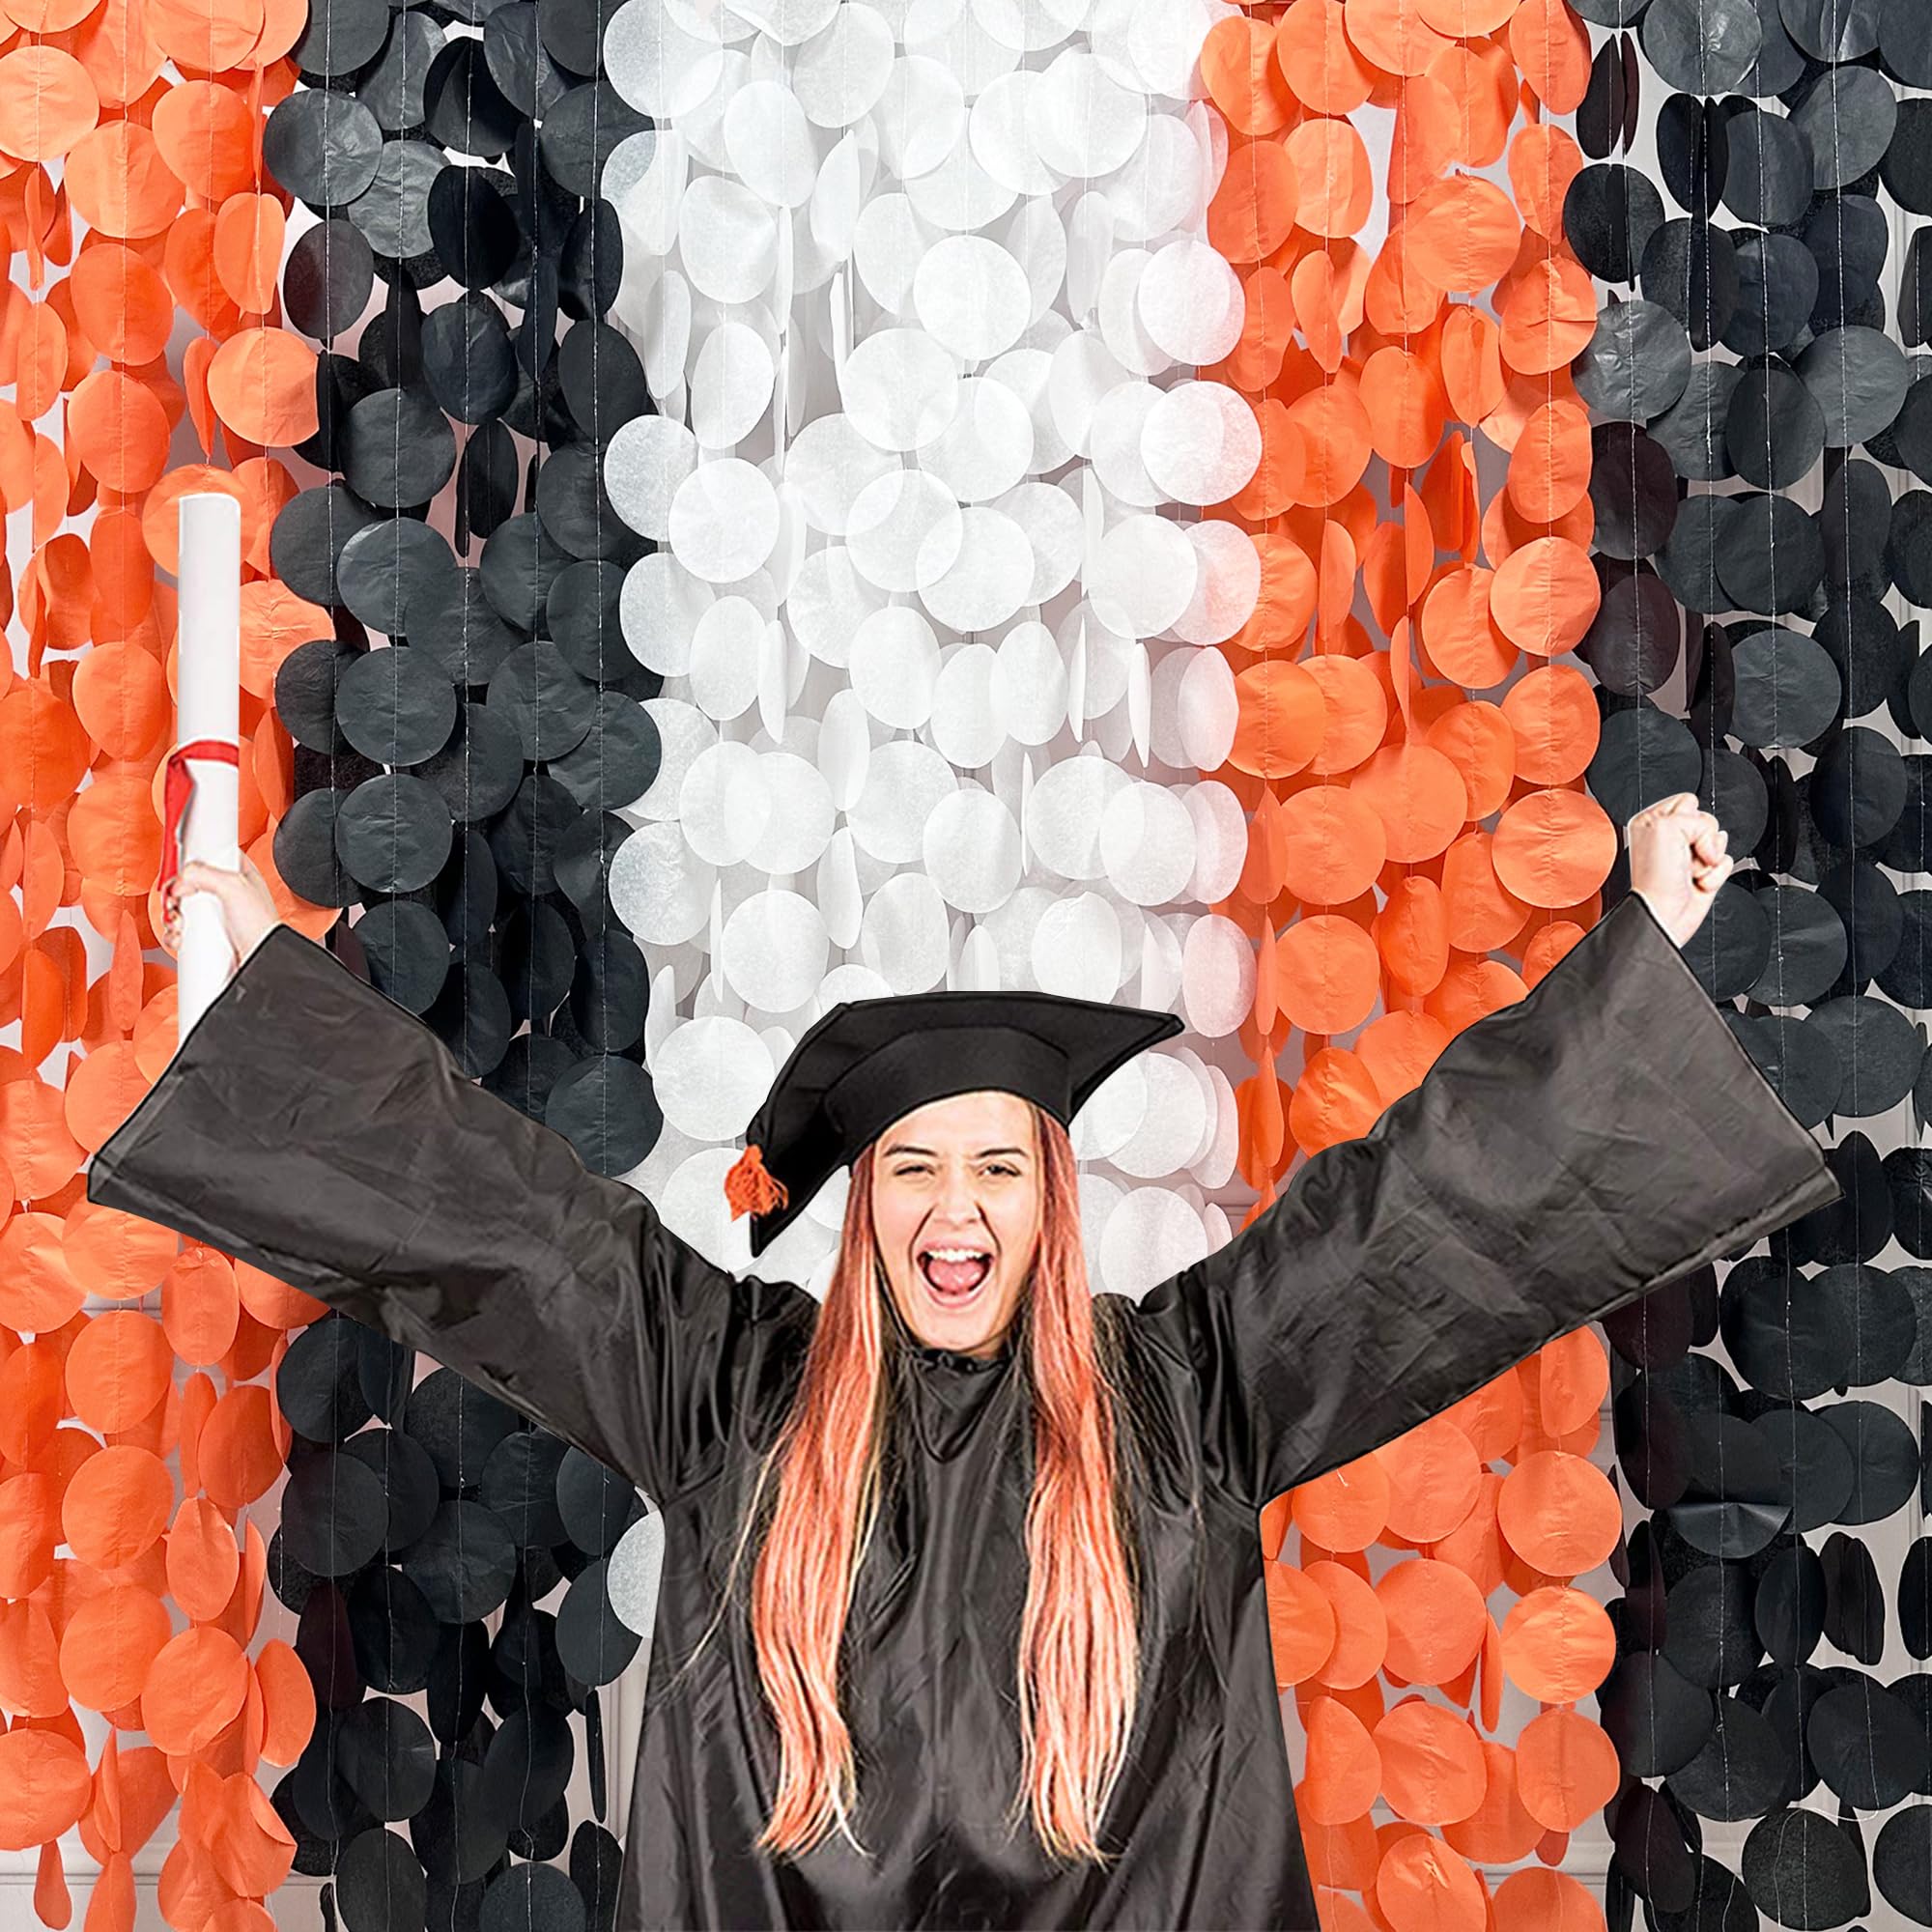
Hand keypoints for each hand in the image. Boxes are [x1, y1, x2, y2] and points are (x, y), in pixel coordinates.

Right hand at [160, 855, 281, 964]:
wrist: (260, 962)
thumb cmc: (261, 927)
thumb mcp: (235, 886)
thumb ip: (205, 872)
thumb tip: (182, 876)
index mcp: (238, 875)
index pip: (211, 855)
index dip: (194, 859)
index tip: (184, 867)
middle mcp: (224, 894)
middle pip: (187, 882)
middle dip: (176, 891)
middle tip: (178, 898)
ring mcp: (213, 917)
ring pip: (179, 907)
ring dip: (172, 914)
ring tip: (180, 921)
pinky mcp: (203, 937)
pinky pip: (178, 930)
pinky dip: (173, 933)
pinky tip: (180, 936)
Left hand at [1627, 793, 1732, 948]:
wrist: (1665, 912)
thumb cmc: (1656, 875)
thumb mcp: (1667, 826)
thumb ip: (1692, 815)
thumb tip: (1710, 834)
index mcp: (1652, 821)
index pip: (1687, 799)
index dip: (1688, 816)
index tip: (1674, 834)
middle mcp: (1670, 836)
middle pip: (1707, 818)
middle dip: (1702, 837)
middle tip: (1684, 854)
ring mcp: (1689, 854)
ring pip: (1719, 839)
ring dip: (1708, 857)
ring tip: (1689, 870)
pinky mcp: (1706, 870)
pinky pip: (1727, 860)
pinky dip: (1716, 873)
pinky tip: (1698, 882)